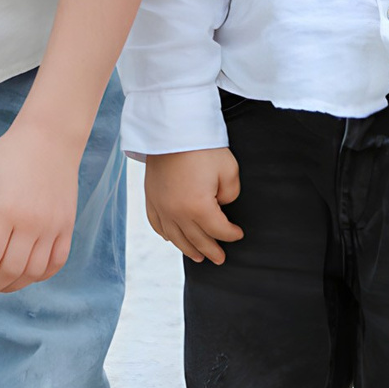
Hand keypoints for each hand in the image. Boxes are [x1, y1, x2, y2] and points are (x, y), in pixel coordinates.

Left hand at [0, 111, 81, 292]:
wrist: (51, 138)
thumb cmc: (10, 154)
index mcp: (5, 210)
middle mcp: (31, 223)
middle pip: (9, 270)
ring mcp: (53, 227)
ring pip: (32, 272)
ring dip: (12, 286)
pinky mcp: (67, 226)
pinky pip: (56, 263)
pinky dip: (39, 276)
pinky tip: (23, 274)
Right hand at [142, 147, 243, 264]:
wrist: (171, 128)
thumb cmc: (202, 147)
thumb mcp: (228, 169)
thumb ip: (230, 194)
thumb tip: (220, 204)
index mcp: (198, 208)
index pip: (219, 230)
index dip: (231, 234)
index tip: (238, 234)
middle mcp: (177, 212)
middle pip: (197, 240)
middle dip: (211, 250)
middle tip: (220, 259)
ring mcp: (161, 206)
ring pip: (176, 238)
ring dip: (189, 249)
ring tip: (199, 257)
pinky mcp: (150, 197)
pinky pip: (157, 224)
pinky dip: (166, 234)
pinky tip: (172, 239)